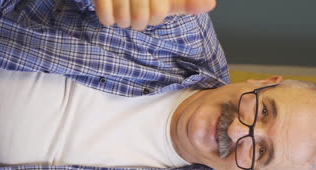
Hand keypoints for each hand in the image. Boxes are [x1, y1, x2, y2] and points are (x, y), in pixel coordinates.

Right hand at [94, 0, 215, 29]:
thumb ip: (188, 2)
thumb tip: (209, 3)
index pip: (159, 13)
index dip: (156, 16)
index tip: (153, 8)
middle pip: (141, 19)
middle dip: (139, 21)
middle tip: (137, 13)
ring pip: (123, 20)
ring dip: (124, 21)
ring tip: (124, 13)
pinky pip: (105, 16)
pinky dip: (108, 19)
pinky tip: (111, 13)